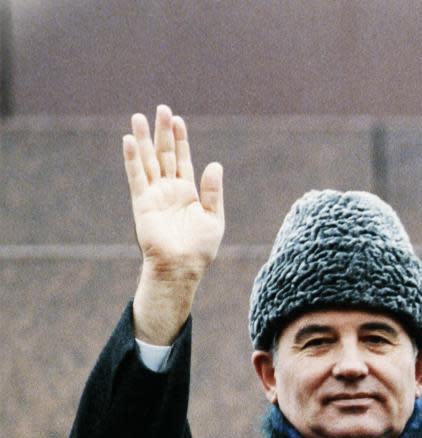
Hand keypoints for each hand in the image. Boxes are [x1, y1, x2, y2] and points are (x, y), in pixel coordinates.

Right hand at [123, 105, 224, 342]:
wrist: (181, 267)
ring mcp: (155, 195)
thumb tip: (215, 163)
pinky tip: (129, 141)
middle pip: (164, 155)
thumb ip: (213, 191)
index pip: (182, 160)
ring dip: (144, 139)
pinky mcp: (142, 203)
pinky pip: (136, 177)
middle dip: (163, 132)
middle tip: (161, 108)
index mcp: (187, 193)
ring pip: (148, 161)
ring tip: (139, 117)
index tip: (178, 120)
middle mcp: (169, 191)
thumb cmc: (200, 248)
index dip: (180, 140)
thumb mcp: (213, 217)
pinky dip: (132, 159)